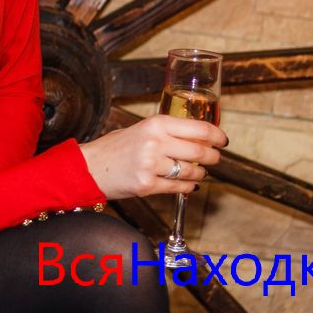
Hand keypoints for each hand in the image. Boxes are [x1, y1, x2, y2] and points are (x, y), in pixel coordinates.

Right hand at [78, 115, 226, 200]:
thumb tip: (200, 137)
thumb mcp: (141, 129)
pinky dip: (189, 187)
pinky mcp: (147, 185)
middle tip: (215, 157)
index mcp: (156, 124)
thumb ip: (168, 132)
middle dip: (213, 157)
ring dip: (200, 173)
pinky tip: (189, 184)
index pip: (199, 128)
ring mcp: (151, 166)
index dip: (217, 136)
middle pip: (200, 151)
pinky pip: (179, 188)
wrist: (90, 167)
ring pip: (192, 171)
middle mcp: (155, 143)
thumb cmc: (115, 147)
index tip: (223, 140)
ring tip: (198, 172)